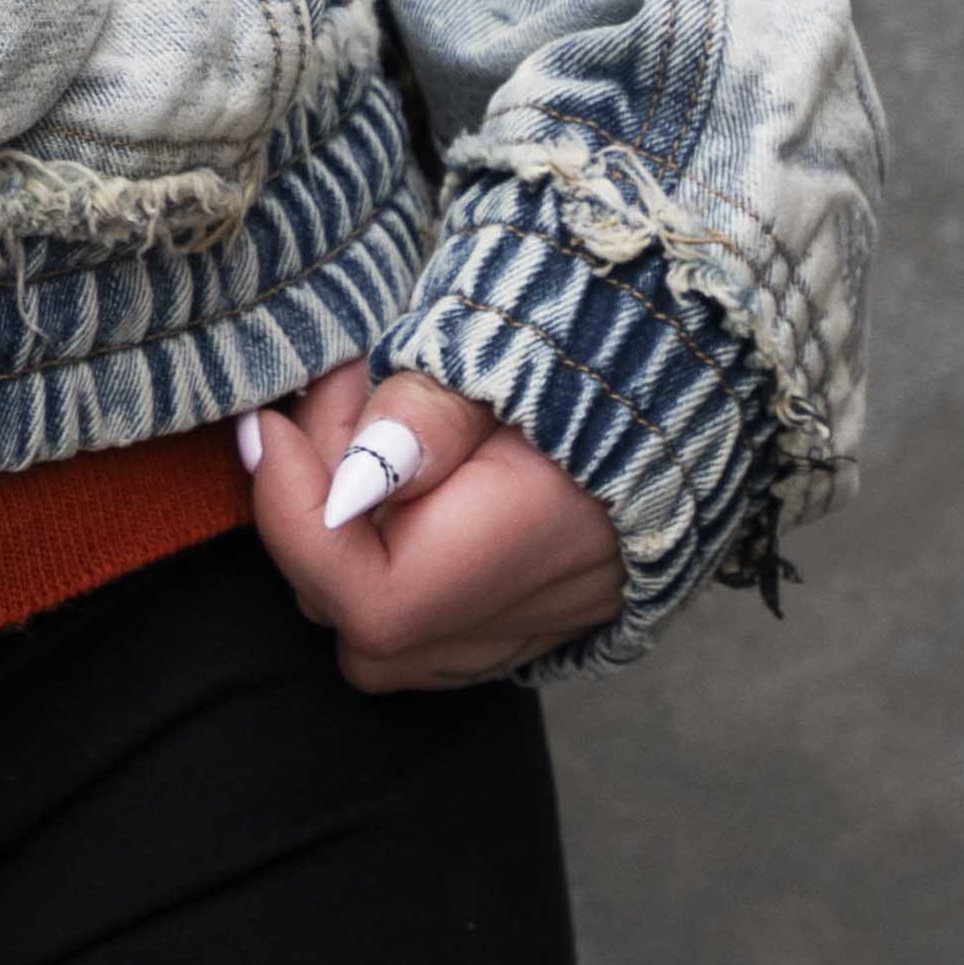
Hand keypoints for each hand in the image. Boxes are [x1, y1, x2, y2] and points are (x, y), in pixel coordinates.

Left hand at [244, 361, 622, 687]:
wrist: (697, 343)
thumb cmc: (598, 326)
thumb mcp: (506, 338)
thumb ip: (427, 412)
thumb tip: (350, 480)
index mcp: (544, 536)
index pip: (376, 601)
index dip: (295, 522)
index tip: (267, 428)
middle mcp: (550, 602)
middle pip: (367, 624)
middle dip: (314, 515)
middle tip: (335, 397)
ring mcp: (554, 616)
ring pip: (394, 639)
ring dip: (347, 537)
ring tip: (370, 423)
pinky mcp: (550, 607)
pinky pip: (437, 626)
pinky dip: (390, 560)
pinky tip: (402, 469)